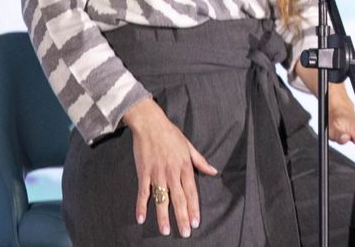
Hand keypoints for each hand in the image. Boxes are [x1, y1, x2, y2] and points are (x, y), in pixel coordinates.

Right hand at [123, 98, 218, 236]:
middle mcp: (172, 172)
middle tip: (185, 232)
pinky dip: (141, 206)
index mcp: (184, 166)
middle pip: (179, 199)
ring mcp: (157, 173)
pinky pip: (143, 192)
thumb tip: (213, 171)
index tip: (196, 222)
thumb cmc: (170, 134)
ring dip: (163, 216)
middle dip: (182, 217)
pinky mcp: (144, 173)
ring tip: (165, 231)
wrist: (150, 123)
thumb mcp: (189, 146)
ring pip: (162, 199)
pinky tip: (141, 218)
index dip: (194, 208)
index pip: (191, 191)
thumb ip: (200, 161)